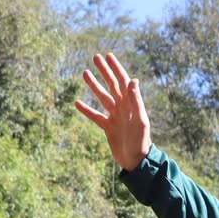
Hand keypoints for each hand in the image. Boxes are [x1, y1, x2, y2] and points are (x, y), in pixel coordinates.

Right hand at [74, 52, 153, 171]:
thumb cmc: (141, 141)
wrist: (136, 161)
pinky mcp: (108, 128)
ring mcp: (115, 117)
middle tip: (95, 57)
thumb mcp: (139, 120)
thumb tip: (133, 80)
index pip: (123, 81)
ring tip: (84, 73)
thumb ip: (136, 101)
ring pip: (102, 97)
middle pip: (112, 85)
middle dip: (104, 71)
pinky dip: (86, 110)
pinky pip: (95, 116)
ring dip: (94, 85)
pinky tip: (77, 103)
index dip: (115, 68)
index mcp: (131, 104)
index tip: (108, 56)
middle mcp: (123, 108)